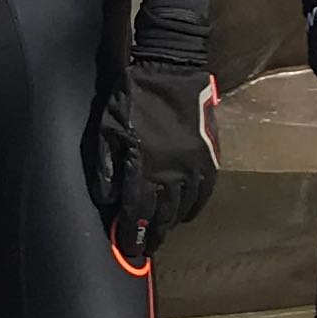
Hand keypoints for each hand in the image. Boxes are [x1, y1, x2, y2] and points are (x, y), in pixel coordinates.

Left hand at [90, 59, 220, 262]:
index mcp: (145, 167)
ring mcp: (194, 167)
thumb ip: (107, 168)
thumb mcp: (108, 129)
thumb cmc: (134, 97)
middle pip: (162, 216)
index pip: (138, 213)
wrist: (172, 69)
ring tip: (161, 232)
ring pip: (183, 208)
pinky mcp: (209, 158)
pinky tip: (184, 213)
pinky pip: (204, 193)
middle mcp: (172, 174)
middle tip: (145, 248)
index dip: (132, 234)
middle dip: (152, 234)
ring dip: (171, 223)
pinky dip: (193, 207)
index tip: (128, 248)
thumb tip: (109, 200)